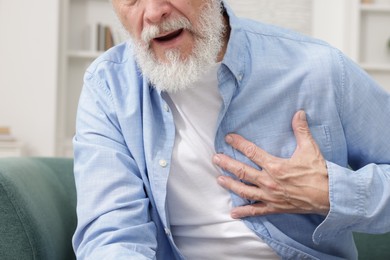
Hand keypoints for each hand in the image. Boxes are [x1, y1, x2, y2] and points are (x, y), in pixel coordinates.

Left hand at [213, 111, 329, 217]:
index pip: (251, 152)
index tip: (228, 138)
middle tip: (215, 158)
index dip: (238, 144)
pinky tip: (233, 212)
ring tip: (219, 179)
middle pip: (242, 171)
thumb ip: (301, 130)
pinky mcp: (274, 207)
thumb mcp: (310, 148)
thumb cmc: (319, 172)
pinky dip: (244, 212)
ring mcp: (269, 196)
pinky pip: (256, 210)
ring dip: (230, 184)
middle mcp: (268, 181)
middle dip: (227, 164)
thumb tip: (298, 112)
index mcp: (275, 166)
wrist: (330, 197)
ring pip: (244, 190)